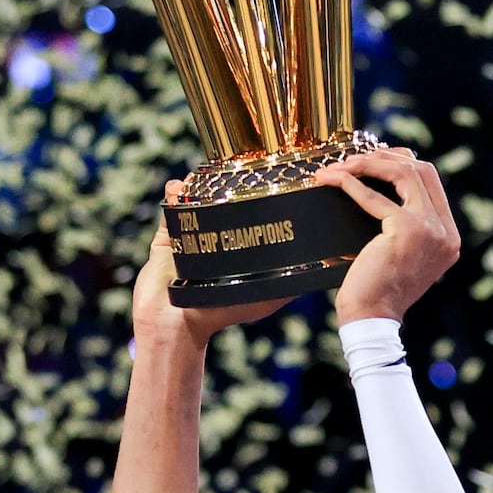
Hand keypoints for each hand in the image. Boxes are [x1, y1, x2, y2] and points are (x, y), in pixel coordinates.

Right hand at [133, 181, 290, 345]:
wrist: (175, 325)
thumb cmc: (222, 314)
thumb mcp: (265, 298)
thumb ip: (290, 284)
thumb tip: (323, 270)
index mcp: (237, 249)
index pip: (251, 216)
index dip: (259, 196)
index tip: (271, 177)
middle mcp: (216, 239)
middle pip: (223, 202)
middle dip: (228, 183)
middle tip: (238, 167)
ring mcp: (190, 236)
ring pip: (197, 199)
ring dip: (201, 183)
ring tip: (209, 172)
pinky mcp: (168, 237)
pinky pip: (171, 208)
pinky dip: (176, 192)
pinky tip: (182, 185)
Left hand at [320, 149, 460, 325]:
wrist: (372, 319)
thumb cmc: (377, 290)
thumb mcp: (401, 253)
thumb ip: (405, 225)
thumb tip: (383, 189)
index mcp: (448, 236)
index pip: (431, 183)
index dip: (402, 164)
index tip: (374, 160)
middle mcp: (445, 232)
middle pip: (423, 170)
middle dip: (387, 157)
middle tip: (355, 158)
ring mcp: (430, 230)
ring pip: (404, 173)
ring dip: (369, 164)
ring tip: (341, 165)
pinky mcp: (407, 231)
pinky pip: (375, 196)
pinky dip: (351, 184)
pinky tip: (332, 179)